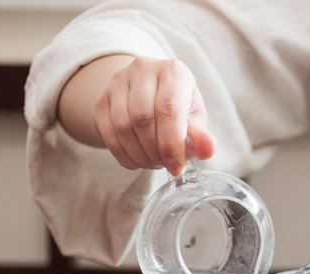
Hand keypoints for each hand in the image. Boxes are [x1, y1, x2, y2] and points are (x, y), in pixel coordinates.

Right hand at [58, 55, 215, 175]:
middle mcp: (143, 70)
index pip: (168, 109)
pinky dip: (123, 155)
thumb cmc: (179, 107)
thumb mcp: (195, 118)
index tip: (176, 166)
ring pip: (123, 127)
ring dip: (139, 155)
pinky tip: (137, 160)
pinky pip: (107, 133)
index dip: (171, 143)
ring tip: (154, 162)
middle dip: (156, 151)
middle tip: (166, 165)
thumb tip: (208, 150)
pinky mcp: (101, 99)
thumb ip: (201, 136)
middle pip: (143, 119)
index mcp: (174, 72)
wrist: (149, 95)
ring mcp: (118, 82)